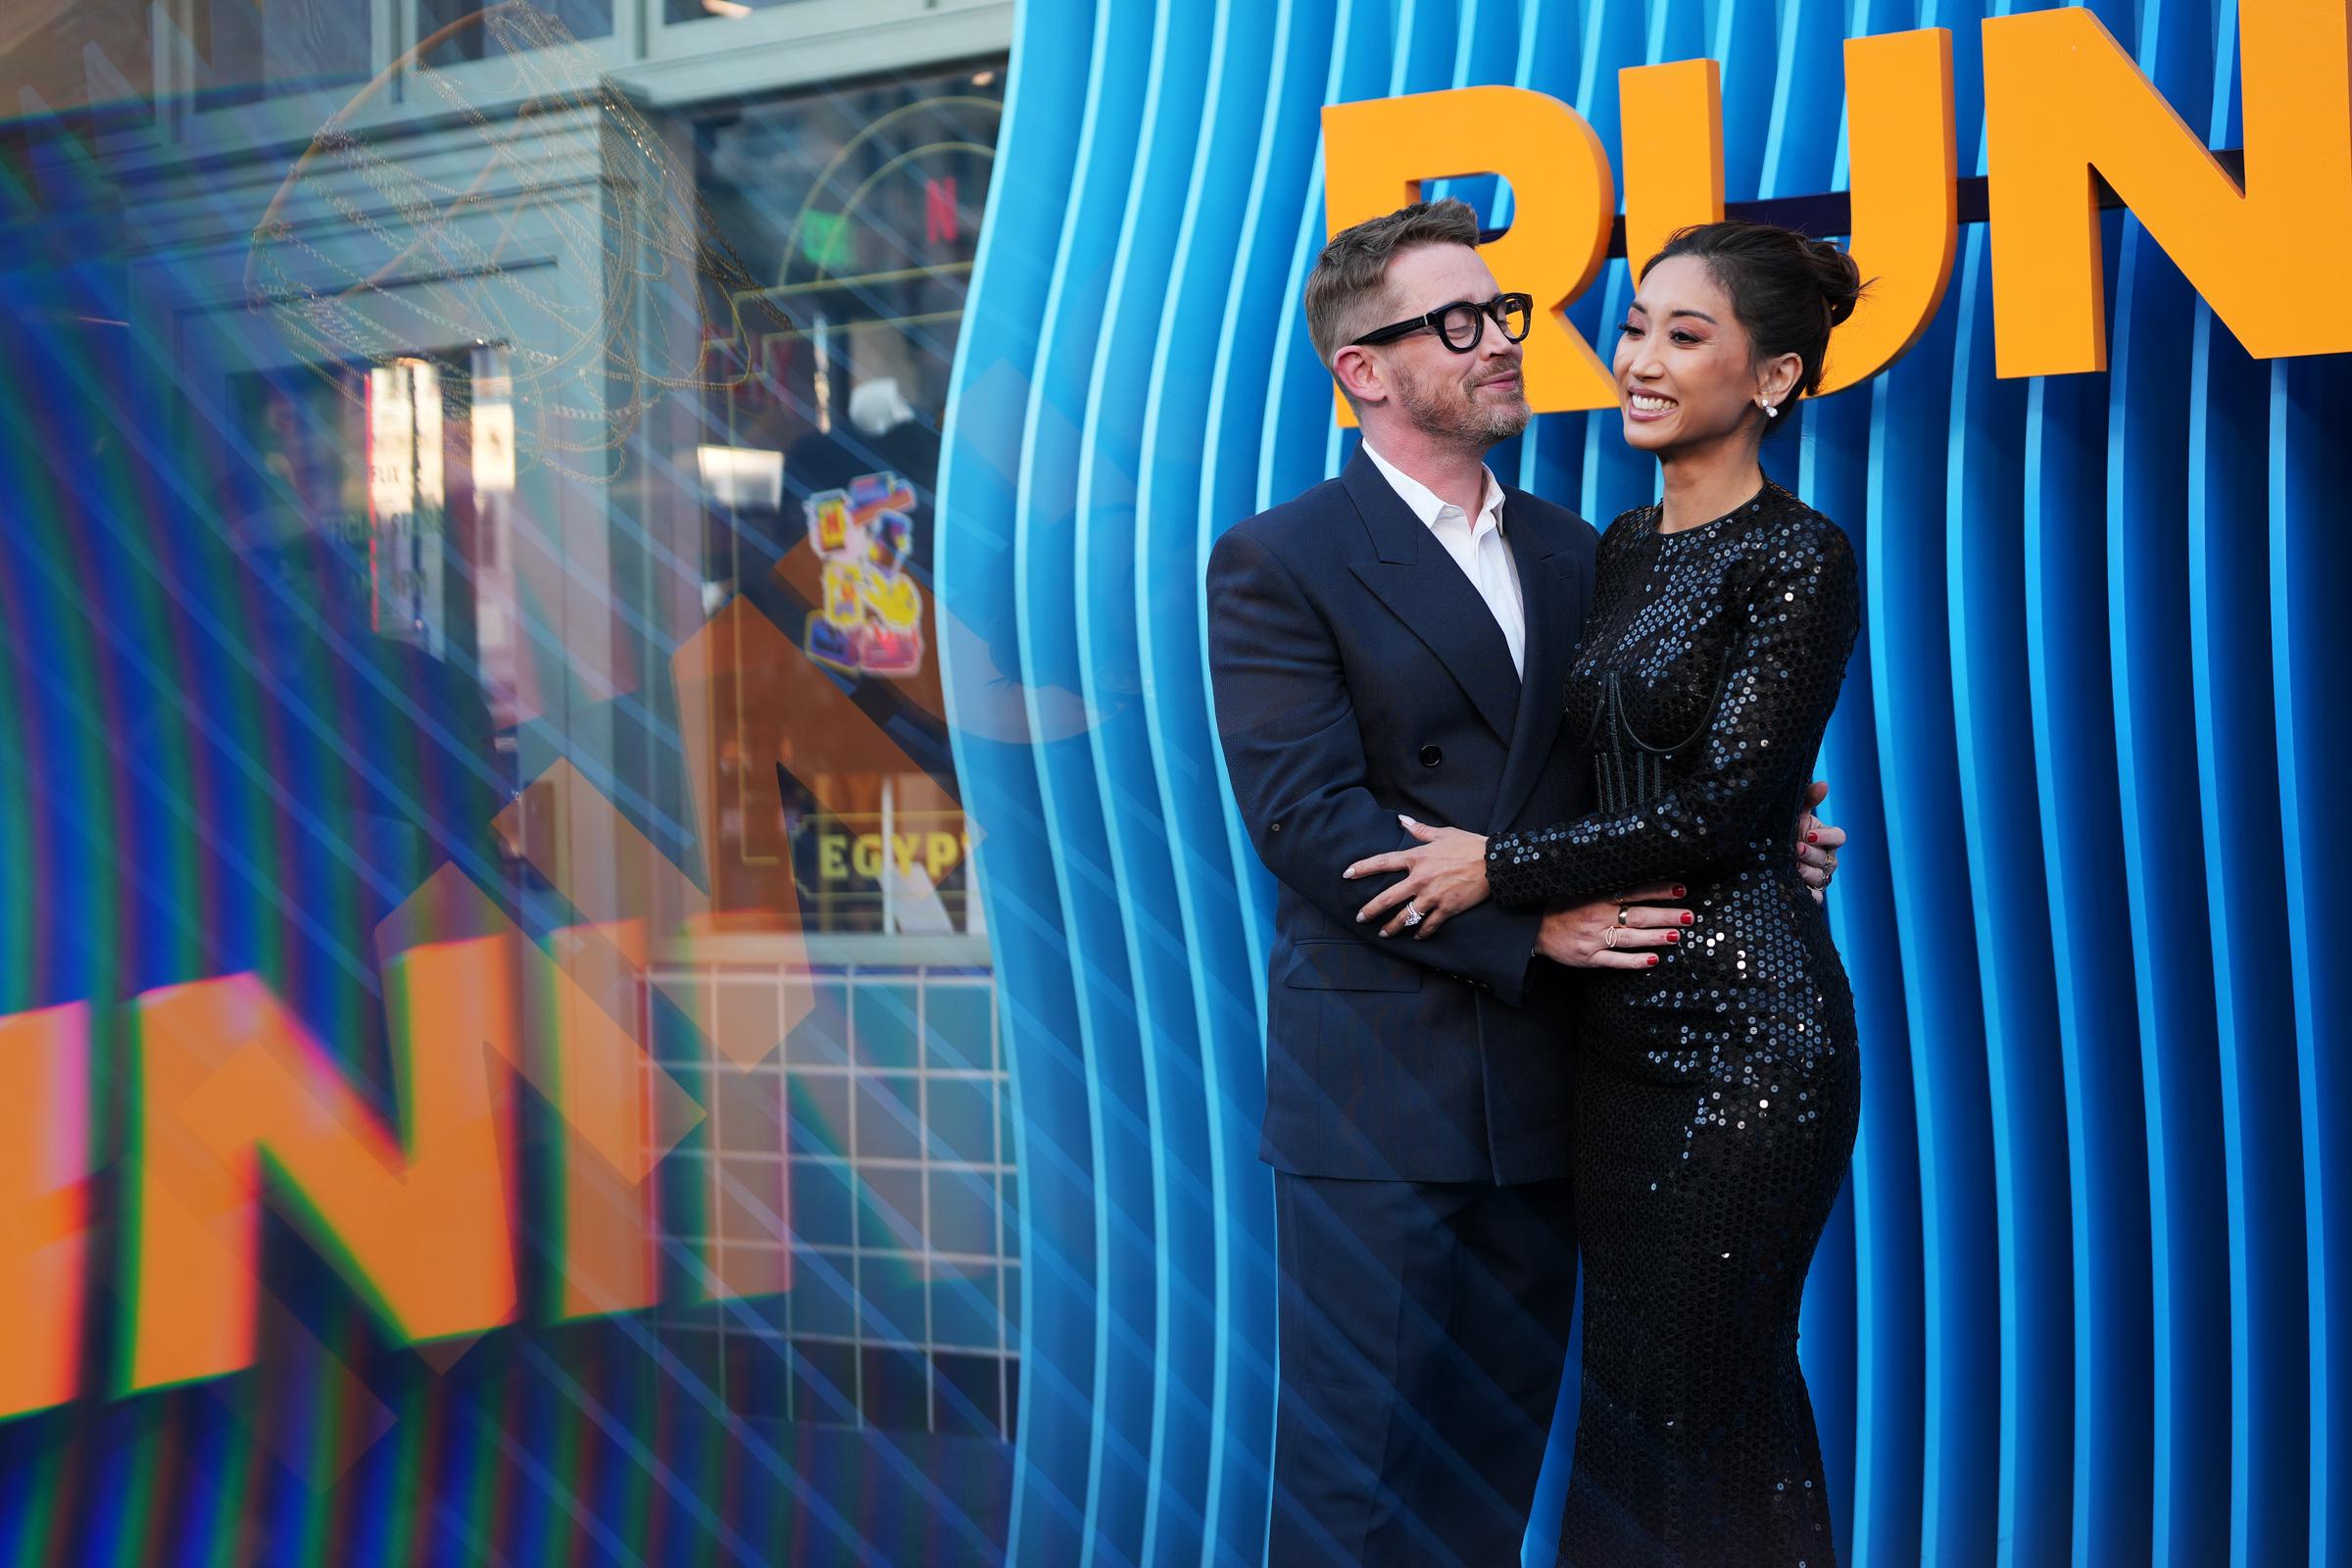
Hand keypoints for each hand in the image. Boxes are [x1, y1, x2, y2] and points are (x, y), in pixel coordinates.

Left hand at [1342, 816, 1490, 937]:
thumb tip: (1402, 820)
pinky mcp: (1446, 909)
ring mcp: (1433, 896)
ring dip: (1392, 927)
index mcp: (1417, 858)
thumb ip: (1419, 830)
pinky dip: (1421, 933)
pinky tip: (1416, 937)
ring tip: (1383, 934)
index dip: (1363, 868)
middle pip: (1388, 898)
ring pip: (1406, 917)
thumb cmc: (1469, 845)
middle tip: (1360, 918)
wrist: (1494, 863)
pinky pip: (1429, 925)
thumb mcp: (1443, 833)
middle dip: (1371, 910)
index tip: (1347, 874)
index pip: (1383, 862)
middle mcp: (1420, 879)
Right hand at [1533, 884, 1691, 968]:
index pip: (1634, 892)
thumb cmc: (1561, 908)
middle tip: (1688, 916)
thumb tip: (1638, 884)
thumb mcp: (1580, 890)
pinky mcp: (1589, 958)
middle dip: (1665, 916)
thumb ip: (1607, 888)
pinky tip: (1653, 960)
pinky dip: (1635, 961)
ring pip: (1630, 938)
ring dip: (1656, 937)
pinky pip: (1615, 960)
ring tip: (1678, 936)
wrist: (1533, 930)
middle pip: (1638, 916)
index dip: (1658, 891)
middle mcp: (1598, 917)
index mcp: (1597, 897)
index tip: (1680, 890)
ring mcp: (1593, 939)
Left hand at [1794, 779, 1845, 905]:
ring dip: (1808, 873)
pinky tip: (1794, 887)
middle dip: (1812, 854)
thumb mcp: (1793, 814)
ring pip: (1821, 878)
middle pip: (1828, 859)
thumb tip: (1824, 784)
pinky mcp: (1810, 895)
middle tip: (1795, 849)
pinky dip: (1807, 894)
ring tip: (1792, 867)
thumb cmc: (1783, 831)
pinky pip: (1815, 898)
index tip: (1809, 835)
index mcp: (1826, 838)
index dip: (1827, 837)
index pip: (1839, 837)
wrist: (1761, 855)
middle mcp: (1827, 859)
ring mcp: (1819, 877)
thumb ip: (1807, 799)